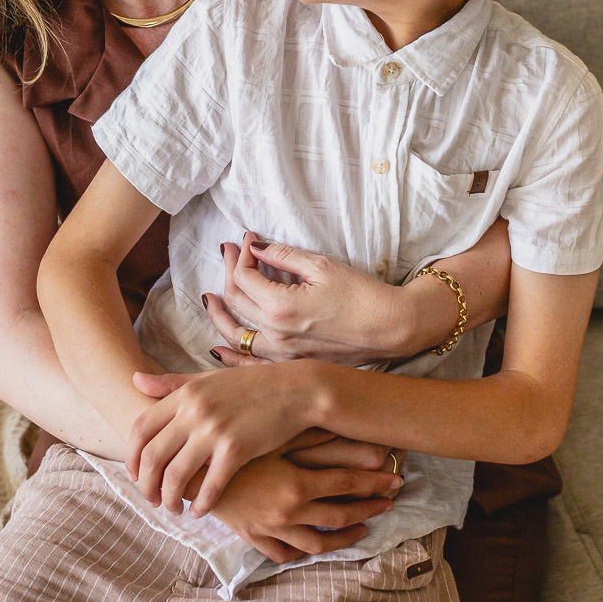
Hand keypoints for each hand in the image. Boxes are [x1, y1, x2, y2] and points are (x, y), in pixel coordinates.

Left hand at [128, 364, 316, 515]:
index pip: (140, 428)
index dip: (131, 456)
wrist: (296, 390)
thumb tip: (134, 379)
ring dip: (170, 499)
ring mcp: (215, 430)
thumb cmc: (251, 386)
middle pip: (152, 456)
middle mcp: (195, 410)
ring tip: (174, 508)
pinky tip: (201, 511)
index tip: (134, 475)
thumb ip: (171, 383)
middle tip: (151, 499)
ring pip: (175, 476)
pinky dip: (201, 505)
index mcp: (186, 393)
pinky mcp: (236, 450)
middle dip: (146, 485)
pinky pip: (209, 486)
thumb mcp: (208, 378)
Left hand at [205, 233, 404, 365]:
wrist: (391, 328)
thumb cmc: (361, 294)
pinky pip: (251, 363)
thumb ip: (282, 256)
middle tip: (231, 251)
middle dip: (230, 270)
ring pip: (237, 334)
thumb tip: (256, 247)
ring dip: (220, 313)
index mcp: (280, 307)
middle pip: (236, 300)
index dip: (242, 253)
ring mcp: (282, 354)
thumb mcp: (321, 266)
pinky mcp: (293, 363)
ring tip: (211, 297)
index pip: (243, 276)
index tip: (248, 238)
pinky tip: (220, 348)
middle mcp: (276, 334)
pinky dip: (233, 355)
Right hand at [206, 432, 400, 563]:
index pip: (346, 484)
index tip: (394, 481)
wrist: (189, 465)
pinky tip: (313, 546)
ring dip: (344, 536)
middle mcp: (288, 511)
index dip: (373, 482)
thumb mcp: (273, 435)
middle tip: (390, 503)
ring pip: (317, 542)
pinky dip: (300, 552)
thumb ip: (309, 435)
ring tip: (362, 529)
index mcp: (296, 483)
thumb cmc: (233, 441)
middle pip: (339, 516)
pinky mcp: (253, 535)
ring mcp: (271, 527)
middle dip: (368, 509)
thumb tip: (345, 425)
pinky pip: (283, 552)